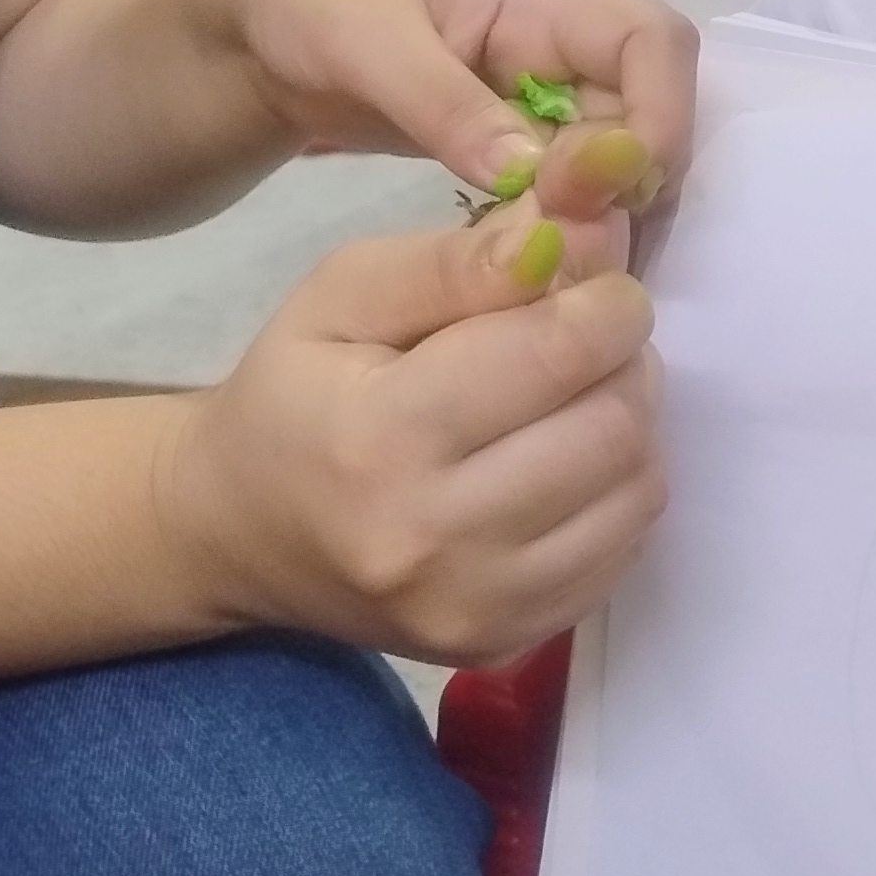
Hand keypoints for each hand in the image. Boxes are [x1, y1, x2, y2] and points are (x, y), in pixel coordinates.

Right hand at [155, 200, 666, 663]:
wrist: (238, 533)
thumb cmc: (293, 393)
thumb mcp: (345, 293)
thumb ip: (461, 260)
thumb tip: (578, 232)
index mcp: (381, 436)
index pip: (558, 353)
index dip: (607, 303)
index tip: (600, 285)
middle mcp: (432, 539)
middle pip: (613, 426)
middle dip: (625, 362)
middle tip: (589, 339)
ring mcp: (475, 607)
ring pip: (637, 493)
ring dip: (632, 427)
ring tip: (578, 398)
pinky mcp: (506, 644)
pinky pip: (624, 554)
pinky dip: (617, 496)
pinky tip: (567, 464)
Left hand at [183, 0, 696, 221]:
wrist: (254, 16)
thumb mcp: (360, 38)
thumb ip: (443, 102)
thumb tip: (531, 175)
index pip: (653, 42)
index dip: (659, 116)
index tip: (611, 193)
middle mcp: (565, 41)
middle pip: (650, 112)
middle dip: (626, 183)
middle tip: (567, 247)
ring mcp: (545, 95)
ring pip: (616, 159)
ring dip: (596, 213)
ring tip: (542, 264)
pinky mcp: (518, 141)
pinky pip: (569, 186)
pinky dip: (559, 224)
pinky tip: (521, 263)